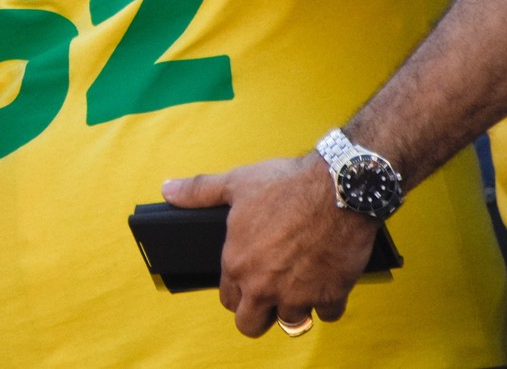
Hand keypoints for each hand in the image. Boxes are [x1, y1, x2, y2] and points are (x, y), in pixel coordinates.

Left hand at [162, 155, 378, 336]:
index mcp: (237, 264)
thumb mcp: (235, 183)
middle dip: (258, 314)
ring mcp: (298, 294)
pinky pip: (328, 314)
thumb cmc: (285, 184)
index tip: (247, 280)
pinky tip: (325, 281)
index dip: (236, 291)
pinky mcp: (331, 294)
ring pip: (291, 321)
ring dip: (294, 307)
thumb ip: (200, 192)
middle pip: (251, 324)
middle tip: (268, 294)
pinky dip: (328, 302)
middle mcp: (264, 286)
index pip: (227, 300)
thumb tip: (168, 190)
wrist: (337, 187)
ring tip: (298, 283)